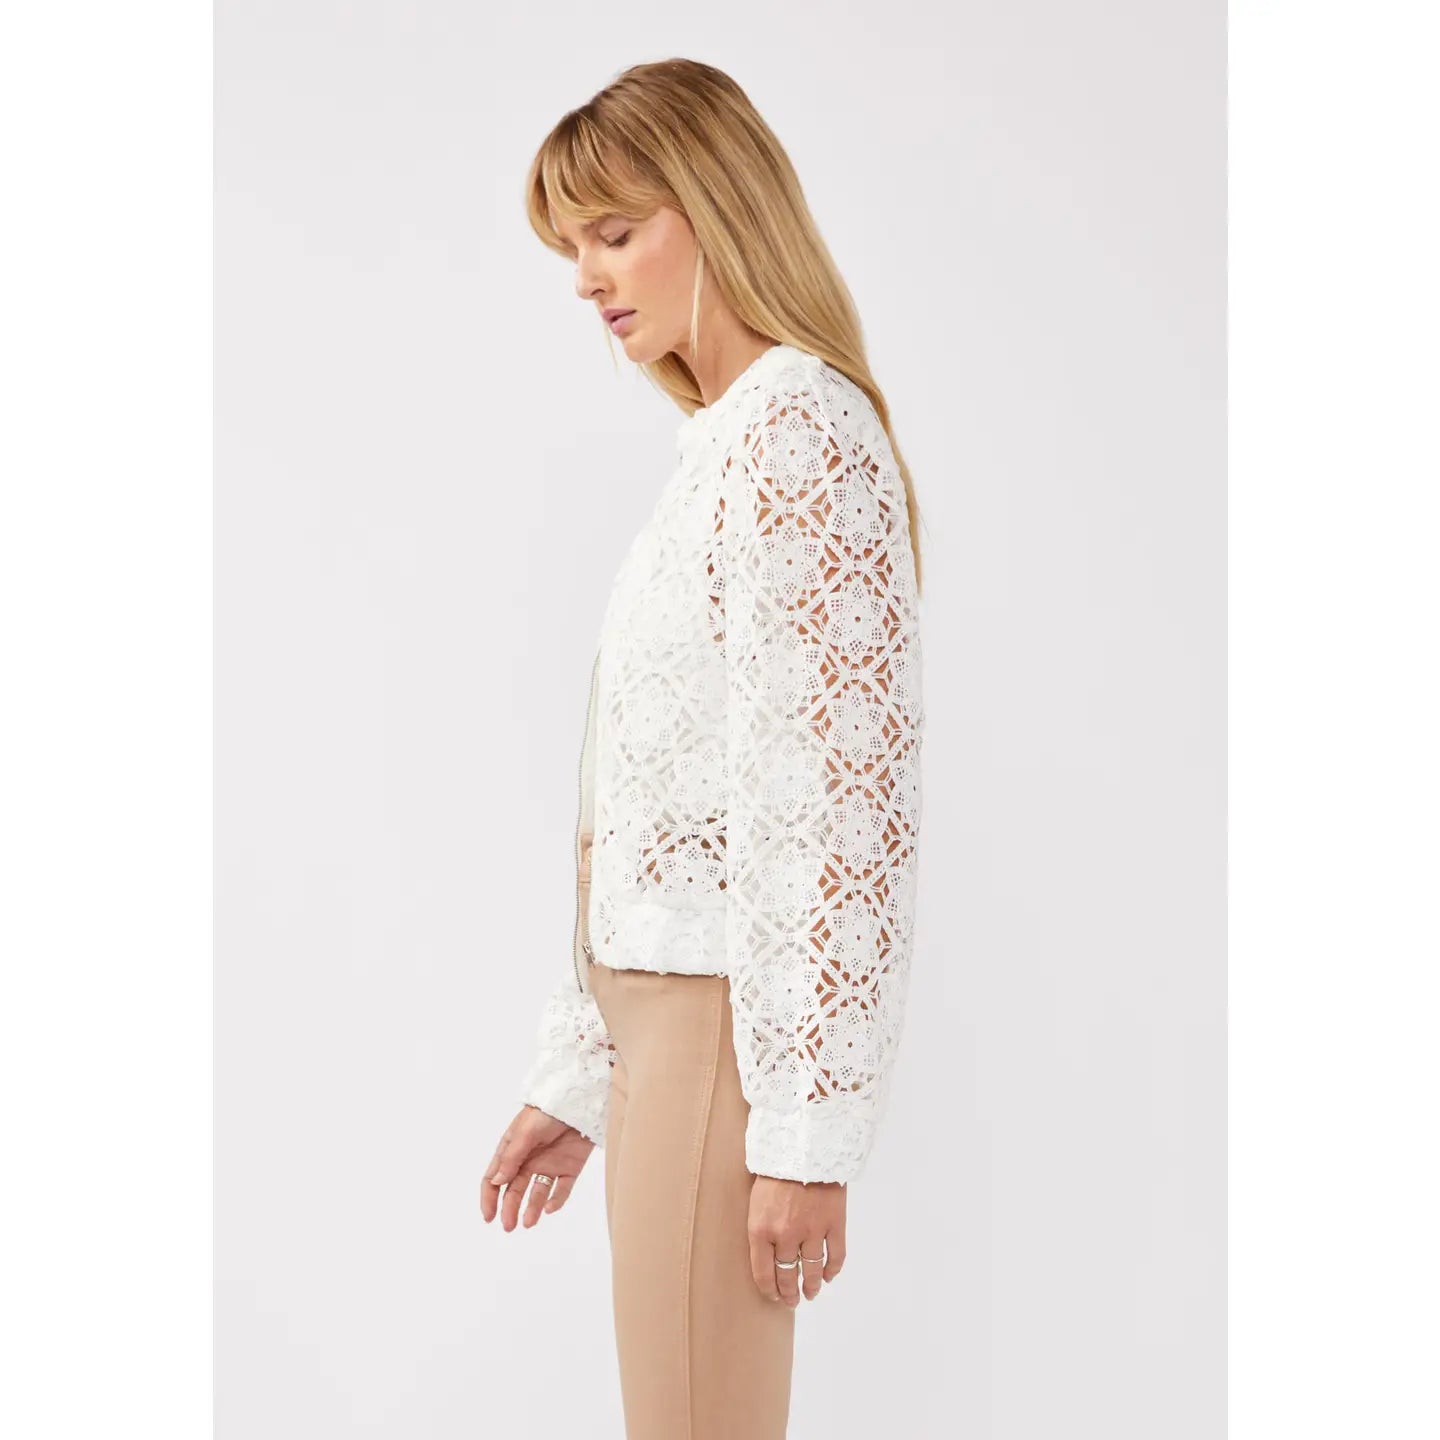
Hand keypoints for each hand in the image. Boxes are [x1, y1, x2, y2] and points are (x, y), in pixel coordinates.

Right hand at [481, 1104, 595, 1230]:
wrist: (581, 1099)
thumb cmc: (548, 1109)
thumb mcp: (526, 1132)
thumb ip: (512, 1158)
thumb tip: (495, 1182)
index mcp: (512, 1148)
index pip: (494, 1177)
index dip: (489, 1197)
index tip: (489, 1216)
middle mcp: (528, 1159)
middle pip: (514, 1189)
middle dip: (509, 1208)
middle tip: (508, 1226)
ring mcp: (549, 1164)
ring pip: (537, 1193)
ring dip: (531, 1208)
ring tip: (529, 1222)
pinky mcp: (570, 1168)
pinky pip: (562, 1190)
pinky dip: (556, 1201)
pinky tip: (550, 1208)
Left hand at [747, 1175, 846, 1306]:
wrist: (804, 1144)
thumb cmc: (775, 1170)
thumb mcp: (756, 1200)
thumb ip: (760, 1228)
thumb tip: (766, 1256)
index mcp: (761, 1229)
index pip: (763, 1273)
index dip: (769, 1290)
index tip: (774, 1296)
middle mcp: (786, 1235)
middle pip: (788, 1276)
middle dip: (790, 1293)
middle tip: (792, 1301)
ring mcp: (812, 1230)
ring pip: (812, 1271)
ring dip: (812, 1287)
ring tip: (811, 1293)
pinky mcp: (834, 1223)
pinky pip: (836, 1256)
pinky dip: (833, 1270)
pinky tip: (829, 1275)